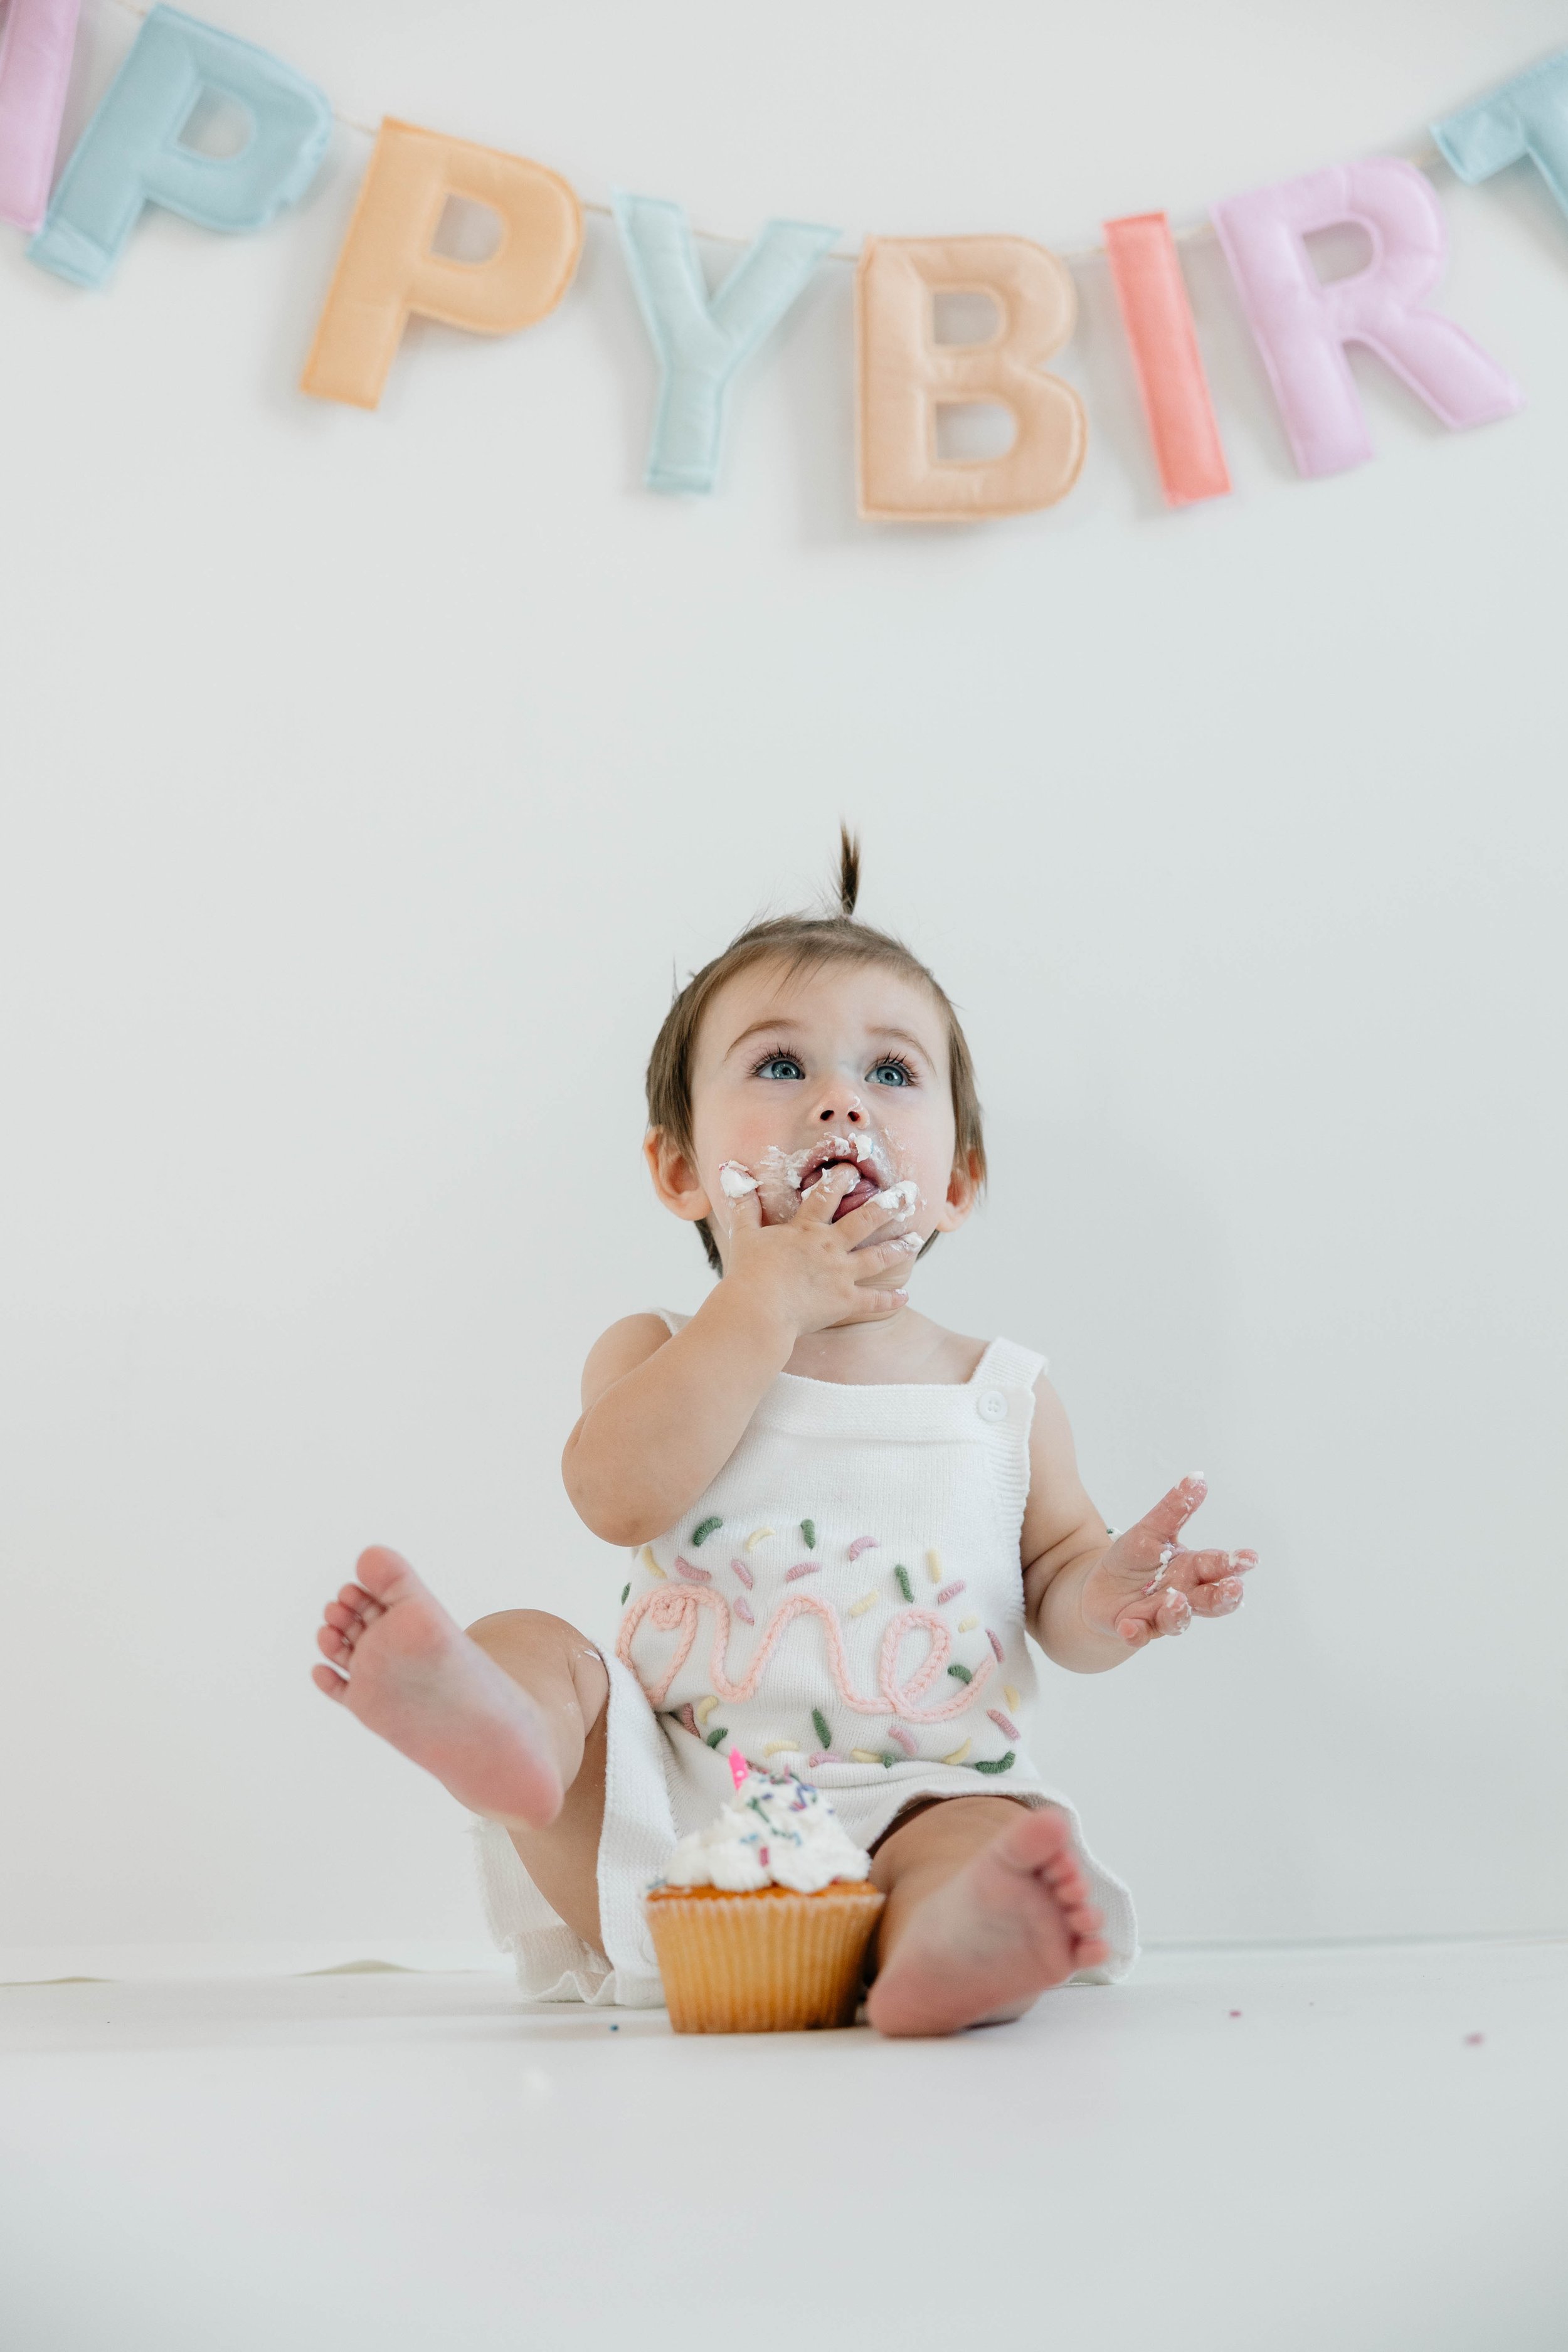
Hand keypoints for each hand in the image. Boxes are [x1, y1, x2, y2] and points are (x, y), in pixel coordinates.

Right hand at [723, 1164, 919, 1339]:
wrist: (758, 1310)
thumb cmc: (748, 1274)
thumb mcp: (744, 1234)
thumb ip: (742, 1203)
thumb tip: (729, 1170)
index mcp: (806, 1229)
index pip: (826, 1196)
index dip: (840, 1180)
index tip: (853, 1168)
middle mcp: (829, 1247)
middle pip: (865, 1220)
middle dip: (889, 1204)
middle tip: (909, 1192)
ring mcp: (841, 1275)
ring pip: (878, 1257)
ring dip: (899, 1247)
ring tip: (916, 1240)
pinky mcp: (845, 1302)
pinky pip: (873, 1300)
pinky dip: (889, 1299)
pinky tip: (905, 1296)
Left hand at [1079, 1475, 1256, 1648]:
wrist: (1098, 1593)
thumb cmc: (1133, 1562)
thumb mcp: (1150, 1531)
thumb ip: (1174, 1510)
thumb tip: (1199, 1478)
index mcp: (1190, 1569)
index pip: (1215, 1565)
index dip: (1233, 1563)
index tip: (1251, 1558)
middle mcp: (1182, 1595)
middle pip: (1208, 1599)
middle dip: (1223, 1596)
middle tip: (1235, 1589)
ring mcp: (1159, 1615)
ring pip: (1177, 1620)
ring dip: (1179, 1613)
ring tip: (1177, 1601)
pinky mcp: (1134, 1629)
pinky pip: (1138, 1635)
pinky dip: (1136, 1632)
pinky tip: (1131, 1625)